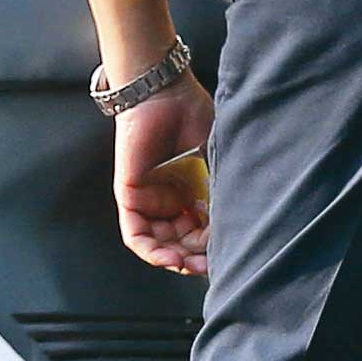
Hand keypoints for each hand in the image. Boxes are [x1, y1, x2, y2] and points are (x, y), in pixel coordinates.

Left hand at [112, 80, 212, 272]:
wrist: (165, 93)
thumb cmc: (194, 118)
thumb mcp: (216, 163)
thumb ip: (220, 195)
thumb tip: (232, 231)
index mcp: (194, 191)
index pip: (202, 232)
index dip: (213, 248)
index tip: (228, 256)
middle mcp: (172, 199)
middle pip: (181, 243)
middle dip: (195, 258)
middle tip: (209, 267)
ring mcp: (150, 199)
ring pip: (159, 243)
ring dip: (174, 259)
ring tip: (189, 266)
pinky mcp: (129, 196)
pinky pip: (136, 234)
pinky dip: (151, 251)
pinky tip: (170, 259)